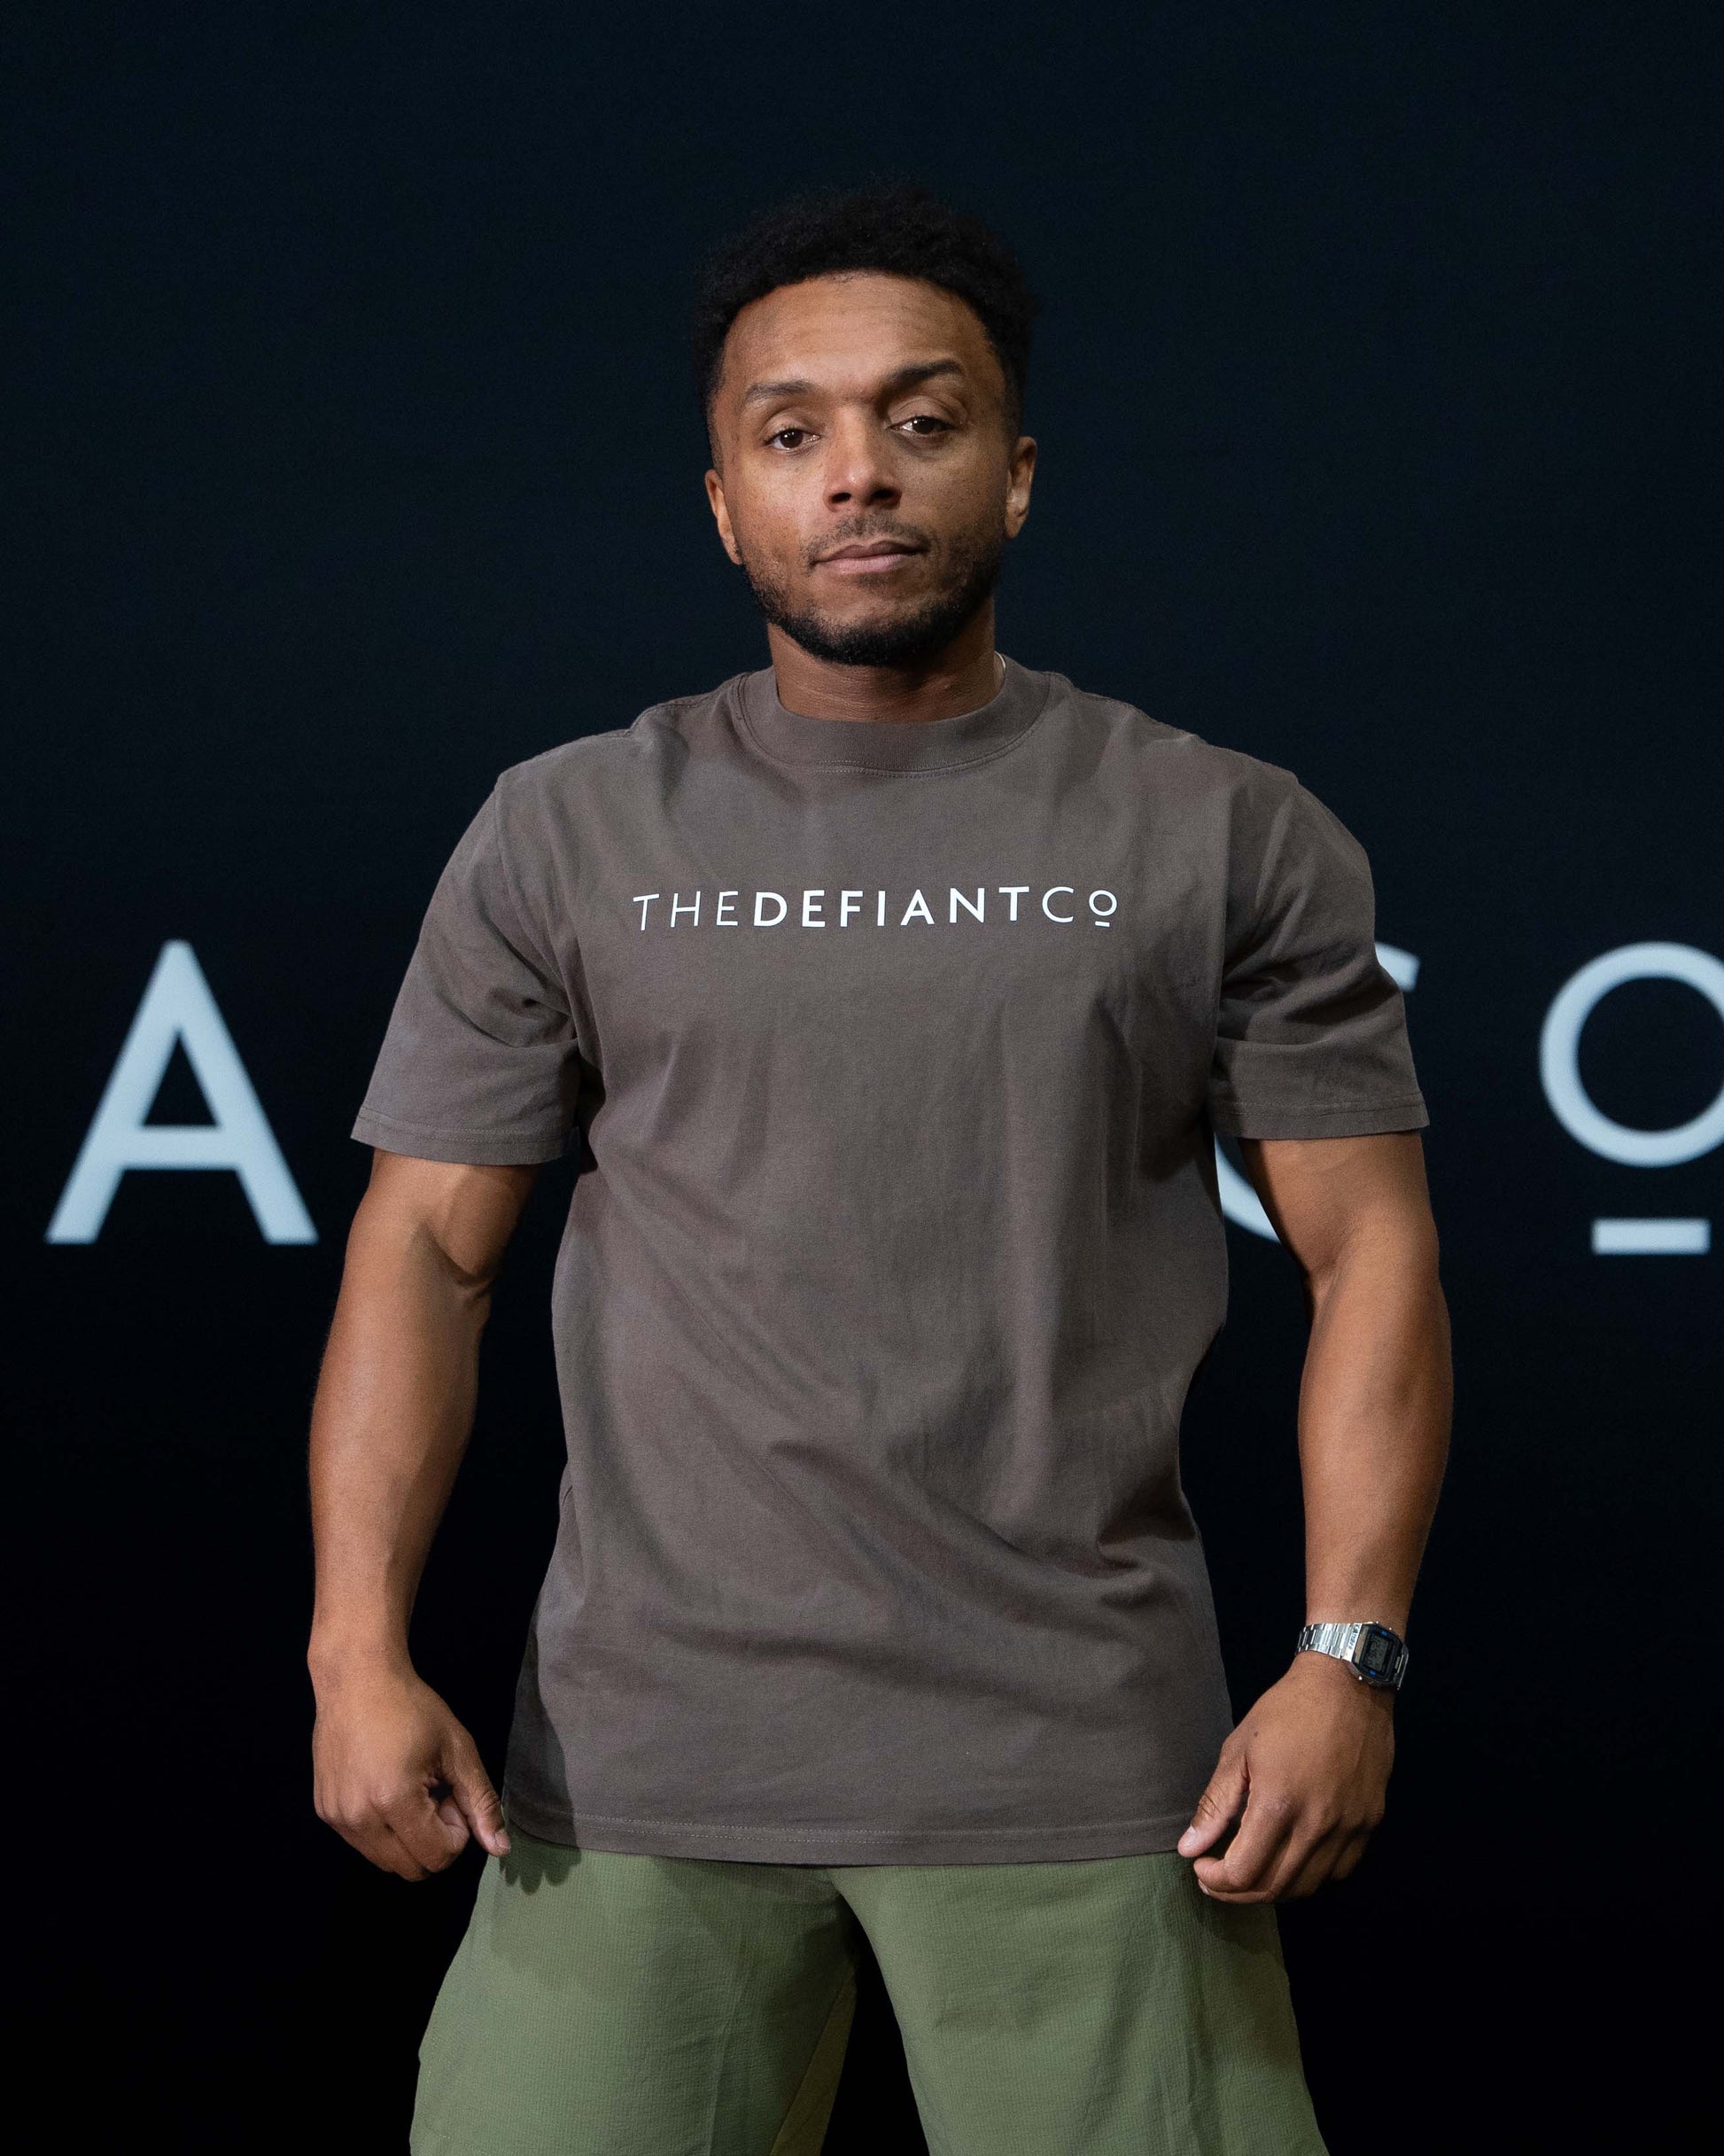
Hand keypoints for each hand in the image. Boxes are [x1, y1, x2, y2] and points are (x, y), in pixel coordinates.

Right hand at [311, 1660, 510, 1879]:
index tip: (449, 1790)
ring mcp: (336, 1818)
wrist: (356, 1679)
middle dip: (432, 1839)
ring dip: (407, 1838)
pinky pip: (364, 1844)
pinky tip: (385, 1786)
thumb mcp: (457, 1748)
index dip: (456, 1829)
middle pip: (412, 1870)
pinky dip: (383, 1829)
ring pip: (386, 1862)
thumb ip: (481, 1802)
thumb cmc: (412, 1707)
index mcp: (394, 1801)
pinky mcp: (324, 1812)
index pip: (438, 1856)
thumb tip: (500, 1849)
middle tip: (432, 1792)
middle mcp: (358, 1819)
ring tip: (409, 1789)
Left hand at [1177, 1654, 1392, 1901]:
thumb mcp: (1239, 1749)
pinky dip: (1309, 1876)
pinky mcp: (1368, 1824)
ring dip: (1272, 1888)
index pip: (1243, 1873)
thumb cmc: (1286, 1711)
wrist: (1349, 1685)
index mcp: (1278, 1804)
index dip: (1216, 1879)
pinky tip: (1291, 1857)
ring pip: (1306, 1886)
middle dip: (1238, 1892)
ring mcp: (1348, 1828)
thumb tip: (1189, 1847)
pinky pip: (1338, 1871)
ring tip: (1251, 1870)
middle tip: (1218, 1877)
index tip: (1201, 1866)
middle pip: (1274, 1888)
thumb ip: (1216, 1804)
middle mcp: (1317, 1825)